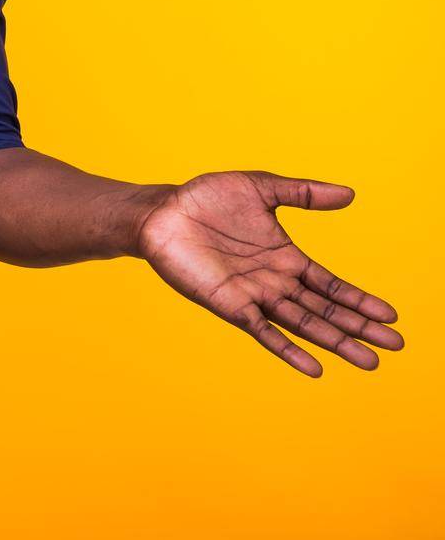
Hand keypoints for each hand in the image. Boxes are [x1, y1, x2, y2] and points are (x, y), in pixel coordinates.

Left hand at [136, 170, 402, 376]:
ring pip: (303, 324)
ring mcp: (253, 295)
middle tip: (395, 345)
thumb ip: (303, 193)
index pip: (330, 285)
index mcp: (285, 258)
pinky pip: (263, 331)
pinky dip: (288, 349)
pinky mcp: (229, 304)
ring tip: (369, 361)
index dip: (359, 300)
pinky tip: (315, 368)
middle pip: (324, 310)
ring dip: (335, 342)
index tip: (391, 315)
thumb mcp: (261, 188)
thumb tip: (351, 194)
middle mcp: (274, 282)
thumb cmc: (205, 199)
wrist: (162, 211)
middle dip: (359, 327)